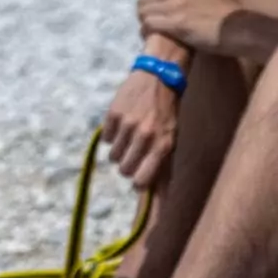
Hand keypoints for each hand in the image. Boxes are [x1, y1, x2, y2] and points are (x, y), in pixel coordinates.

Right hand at [103, 67, 178, 188]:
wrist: (158, 75)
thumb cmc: (167, 114)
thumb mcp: (171, 140)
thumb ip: (163, 169)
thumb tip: (158, 202)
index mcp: (163, 145)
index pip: (142, 181)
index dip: (138, 182)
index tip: (138, 177)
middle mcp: (145, 136)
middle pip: (124, 170)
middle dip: (127, 165)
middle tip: (135, 152)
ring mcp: (128, 124)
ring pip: (113, 157)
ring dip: (119, 151)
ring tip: (130, 136)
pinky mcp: (113, 114)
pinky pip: (106, 140)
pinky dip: (112, 135)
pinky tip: (122, 123)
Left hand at [137, 0, 237, 53]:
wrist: (235, 26)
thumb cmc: (227, 4)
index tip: (156, 5)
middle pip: (143, 0)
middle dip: (145, 9)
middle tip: (152, 18)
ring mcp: (173, 7)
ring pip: (143, 12)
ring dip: (145, 20)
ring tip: (151, 27)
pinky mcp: (174, 25)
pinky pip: (149, 25)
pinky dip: (147, 30)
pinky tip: (152, 35)